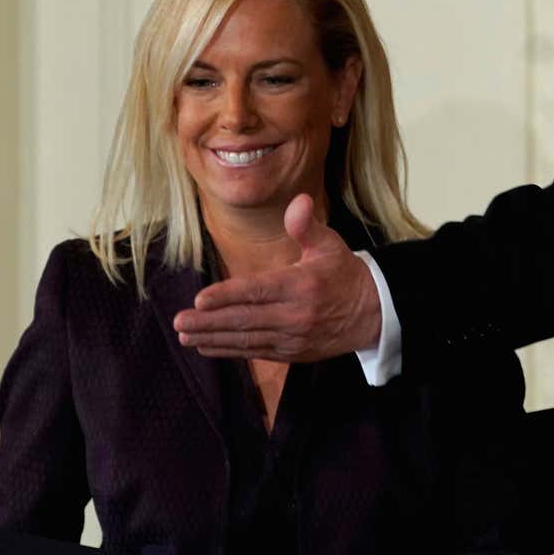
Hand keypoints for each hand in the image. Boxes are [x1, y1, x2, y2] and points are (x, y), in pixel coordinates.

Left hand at [173, 193, 381, 360]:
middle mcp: (296, 315)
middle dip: (209, 322)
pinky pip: (256, 352)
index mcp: (301, 285)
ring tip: (185, 335)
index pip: (258, 291)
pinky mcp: (292, 352)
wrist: (373, 313)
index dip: (227, 296)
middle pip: (245, 319)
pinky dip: (230, 350)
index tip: (200, 300)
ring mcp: (293, 337)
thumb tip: (298, 201)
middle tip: (180, 322)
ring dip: (213, 338)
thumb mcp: (330, 244)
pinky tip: (207, 347)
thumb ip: (307, 225)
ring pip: (247, 339)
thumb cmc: (344, 274)